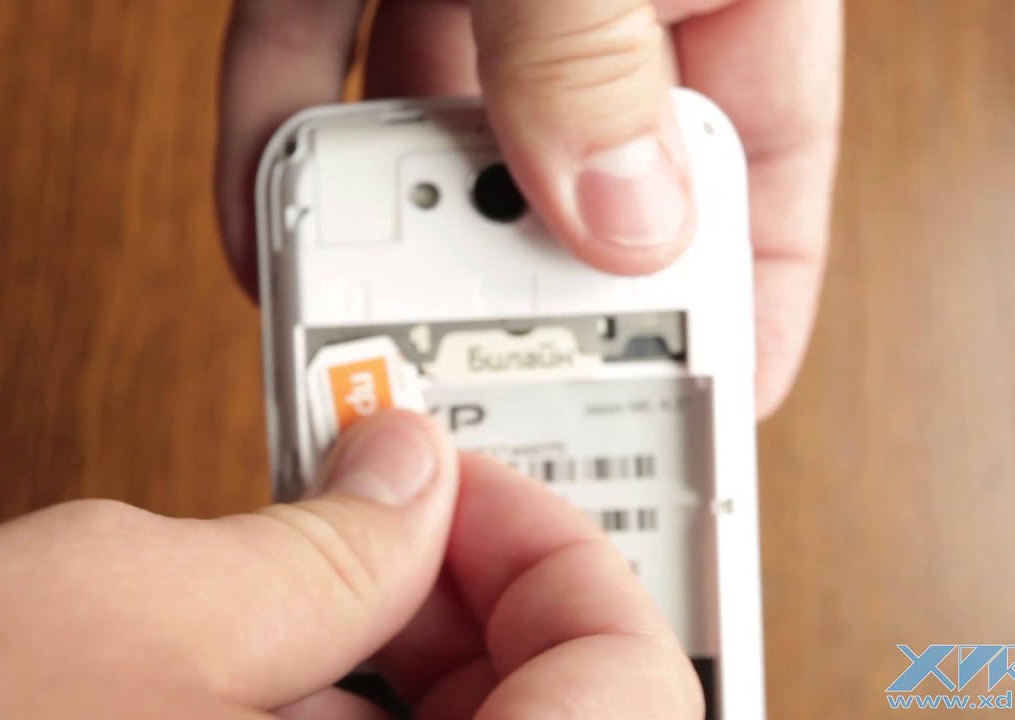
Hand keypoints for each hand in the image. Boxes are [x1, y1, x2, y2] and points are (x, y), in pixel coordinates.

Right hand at [0, 411, 700, 718]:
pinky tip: (265, 674)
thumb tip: (410, 477)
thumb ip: (319, 543)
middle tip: (393, 520)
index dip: (561, 560)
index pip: (631, 696)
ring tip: (309, 584)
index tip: (467, 488)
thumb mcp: (120, 609)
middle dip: (482, 612)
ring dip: (409, 671)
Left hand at [216, 0, 841, 417]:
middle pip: (566, 171)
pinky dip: (279, 129)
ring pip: (427, 126)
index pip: (749, 171)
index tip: (674, 411)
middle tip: (471, 385)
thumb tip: (610, 213)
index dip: (720, 304)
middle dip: (510, 280)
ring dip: (379, 227)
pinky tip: (265, 214)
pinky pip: (309, 48)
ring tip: (349, 324)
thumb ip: (599, 54)